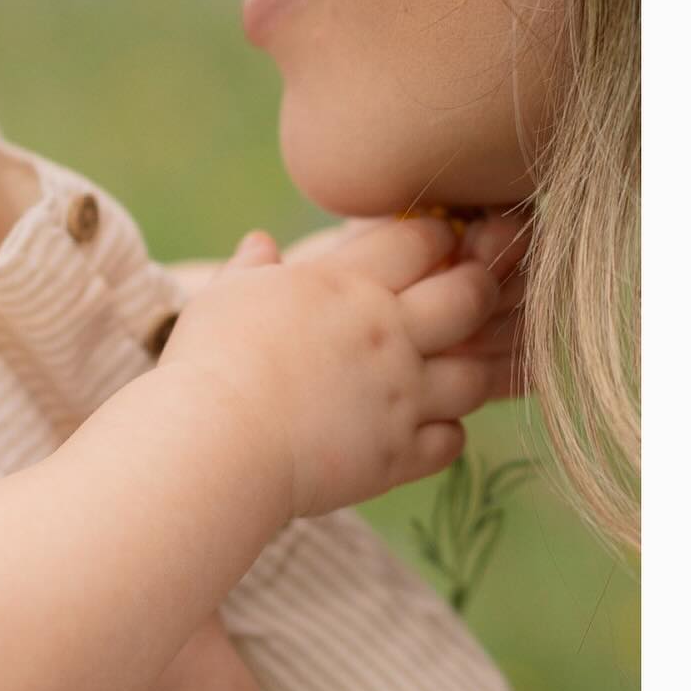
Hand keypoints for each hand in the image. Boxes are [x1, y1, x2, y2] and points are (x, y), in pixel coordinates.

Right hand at [159, 216, 511, 519]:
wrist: (217, 441)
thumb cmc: (211, 359)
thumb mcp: (225, 297)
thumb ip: (252, 268)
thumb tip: (260, 243)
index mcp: (347, 284)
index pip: (420, 240)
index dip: (436, 235)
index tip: (434, 241)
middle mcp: (388, 334)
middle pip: (468, 298)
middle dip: (478, 288)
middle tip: (470, 292)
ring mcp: (400, 397)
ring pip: (474, 376)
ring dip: (469, 368)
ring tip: (448, 368)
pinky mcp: (397, 455)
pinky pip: (451, 442)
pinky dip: (445, 434)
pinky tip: (423, 427)